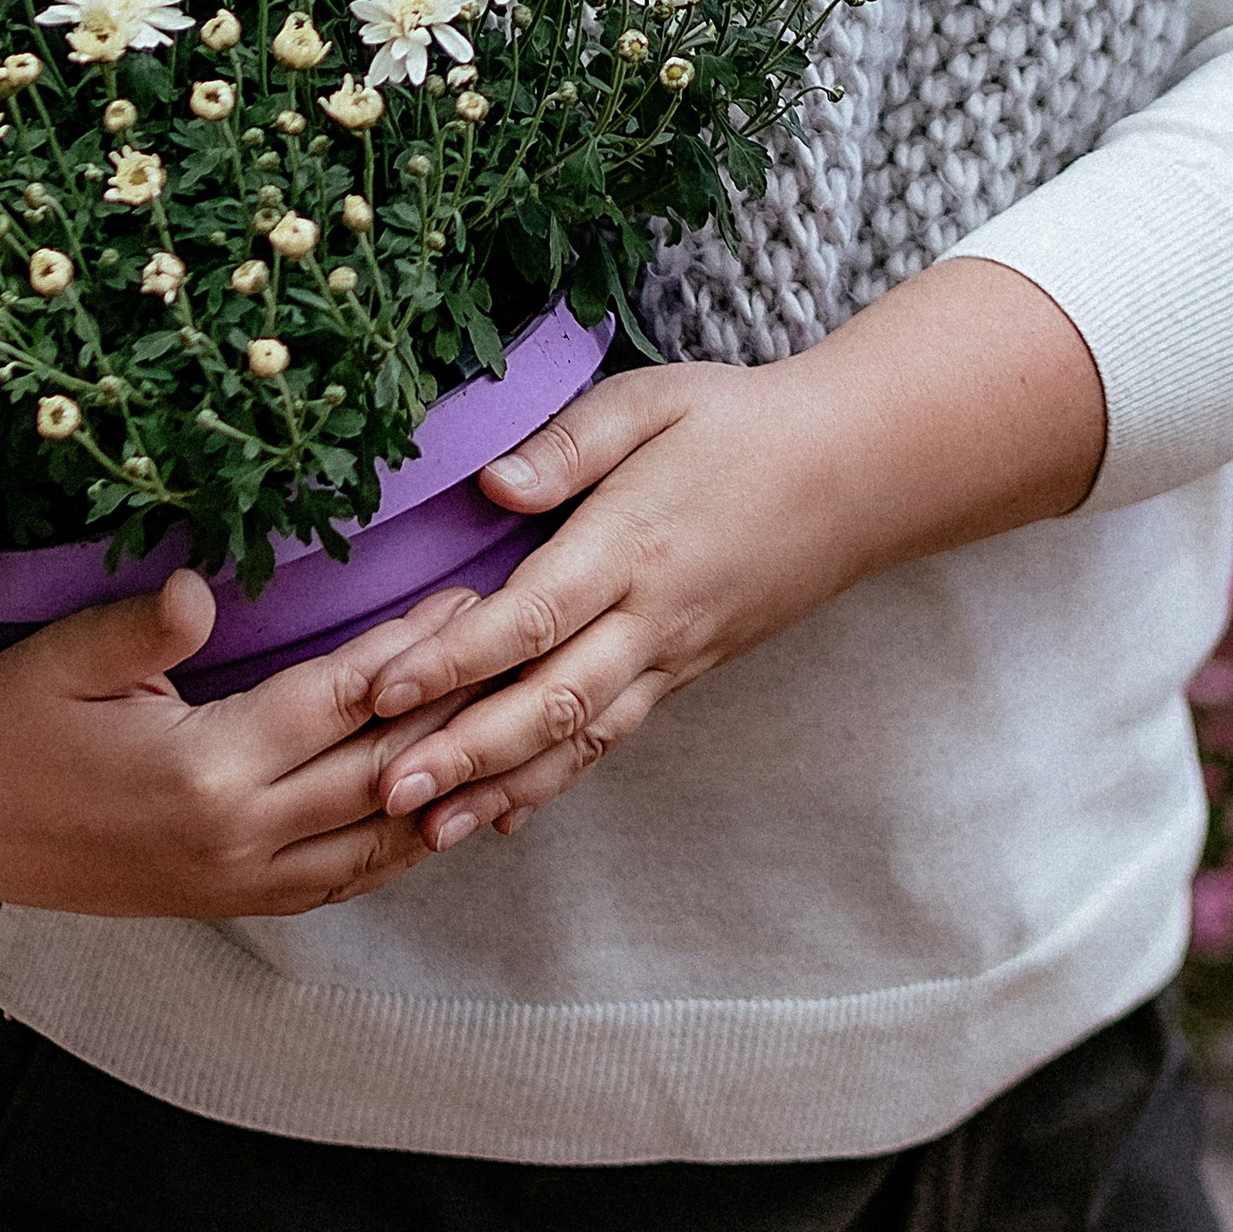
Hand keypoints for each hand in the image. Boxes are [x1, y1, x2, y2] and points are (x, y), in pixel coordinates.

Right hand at [0, 571, 483, 918]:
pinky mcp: (222, 898)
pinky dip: (396, 850)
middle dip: (455, 712)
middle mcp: (234, 839)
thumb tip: (199, 589)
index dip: (409, 650)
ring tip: (510, 734)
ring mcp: (233, 881)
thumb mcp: (61, 657)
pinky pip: (336, 883)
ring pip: (373, 843)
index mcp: (204, 772)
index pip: (339, 702)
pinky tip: (436, 817)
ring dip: (445, 791)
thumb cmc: (4, 716)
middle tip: (522, 650)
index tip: (469, 596)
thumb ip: (138, 628)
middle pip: (379, 774)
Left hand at [366, 256, 1107, 850]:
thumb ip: (569, 442)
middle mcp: (651, 617)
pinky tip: (505, 813)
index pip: (531, 615)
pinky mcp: (686, 672)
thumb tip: (490, 485)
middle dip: (463, 752)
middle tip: (384, 793)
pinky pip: (612, 737)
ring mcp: (673, 655)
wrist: (853, 472)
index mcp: (632, 543)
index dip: (453, 657)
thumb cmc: (738, 420)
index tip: (379, 689)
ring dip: (501, 787)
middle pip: (548, 701)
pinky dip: (557, 781)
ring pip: (579, 739)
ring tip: (427, 832)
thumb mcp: (651, 399)